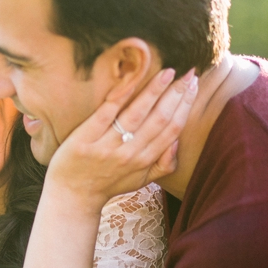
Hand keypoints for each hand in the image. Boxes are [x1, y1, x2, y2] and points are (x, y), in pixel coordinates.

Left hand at [46, 67, 197, 213]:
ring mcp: (107, 146)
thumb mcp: (141, 181)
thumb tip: (177, 143)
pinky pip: (106, 114)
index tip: (194, 85)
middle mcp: (130, 154)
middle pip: (160, 119)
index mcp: (145, 161)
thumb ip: (163, 165)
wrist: (72, 196)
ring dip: (155, 91)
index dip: (186, 106)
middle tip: (189, 73)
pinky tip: (133, 79)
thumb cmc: (108, 184)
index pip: (172, 129)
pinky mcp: (86, 140)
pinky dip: (121, 97)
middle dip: (177, 94)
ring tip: (168, 72)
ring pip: (137, 114)